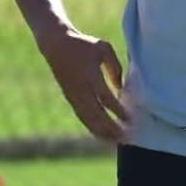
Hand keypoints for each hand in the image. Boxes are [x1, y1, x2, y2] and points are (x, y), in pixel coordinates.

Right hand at [37, 26, 128, 142]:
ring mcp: (73, 95)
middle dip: (111, 127)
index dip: (118, 111)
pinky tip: (101, 135)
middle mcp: (81, 89)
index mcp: (90, 76)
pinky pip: (81, 116)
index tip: (130, 119)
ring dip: (102, 132)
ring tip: (115, 141)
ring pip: (88, 119)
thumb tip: (121, 88)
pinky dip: (91, 127)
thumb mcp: (103, 48)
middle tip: (126, 137)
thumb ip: (115, 67)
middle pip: (97, 114)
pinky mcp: (69, 98)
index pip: (106, 99)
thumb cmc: (83, 44)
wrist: (55, 44)